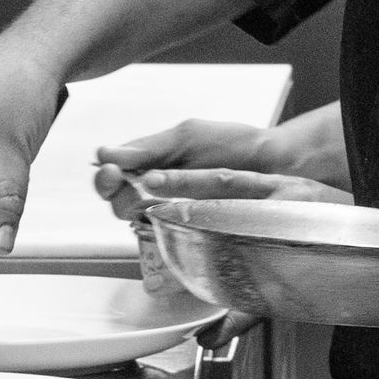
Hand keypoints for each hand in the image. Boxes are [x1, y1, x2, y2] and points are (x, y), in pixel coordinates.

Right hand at [93, 100, 350, 217]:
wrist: (273, 164)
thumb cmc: (234, 145)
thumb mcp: (189, 136)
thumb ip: (150, 147)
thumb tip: (106, 153)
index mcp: (149, 163)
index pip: (111, 175)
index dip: (105, 177)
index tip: (111, 172)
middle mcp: (154, 192)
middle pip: (116, 202)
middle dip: (118, 194)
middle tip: (135, 186)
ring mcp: (170, 214)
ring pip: (135, 222)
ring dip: (138, 211)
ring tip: (154, 200)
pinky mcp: (187, 234)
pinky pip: (162, 242)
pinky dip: (158, 236)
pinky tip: (165, 224)